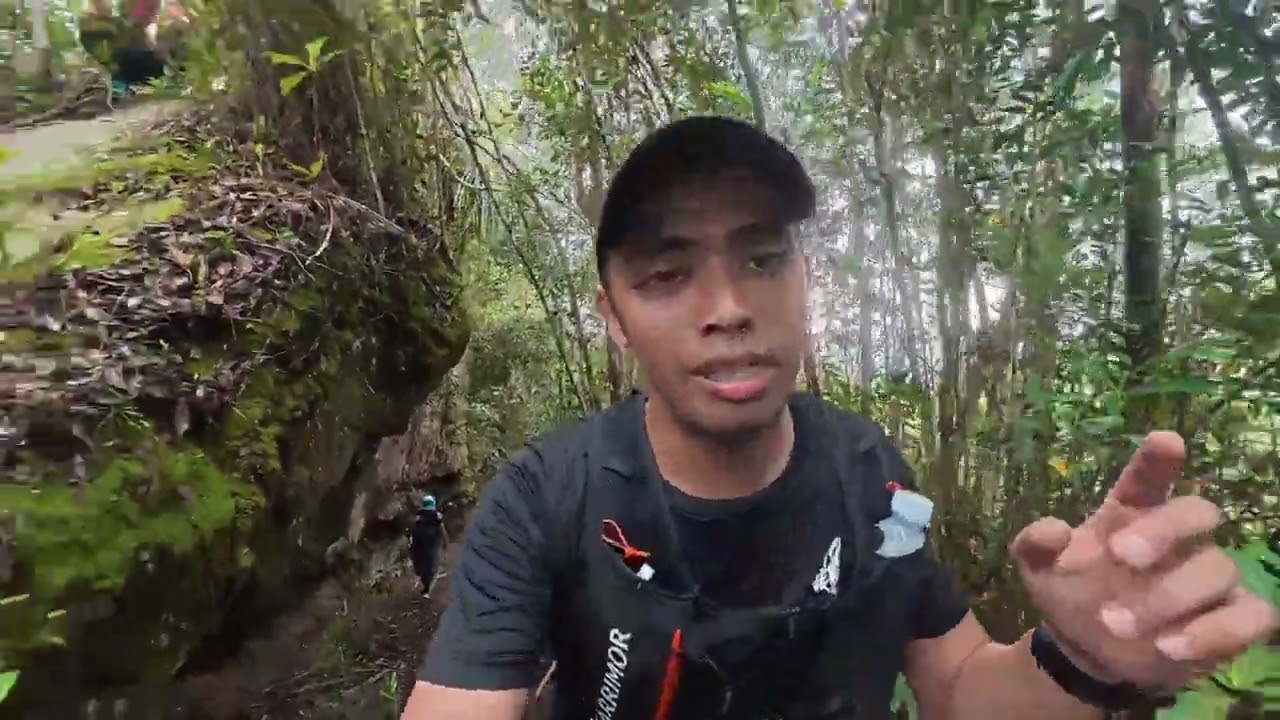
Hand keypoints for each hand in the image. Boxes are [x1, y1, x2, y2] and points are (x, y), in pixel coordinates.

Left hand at [1010, 431, 1278, 690]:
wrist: (1090, 650)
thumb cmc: (1071, 591)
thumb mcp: (1038, 570)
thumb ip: (1035, 545)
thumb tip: (1052, 531)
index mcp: (1131, 511)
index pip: (1150, 478)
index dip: (1159, 459)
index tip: (1166, 442)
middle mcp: (1178, 537)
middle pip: (1198, 511)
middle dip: (1165, 529)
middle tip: (1121, 554)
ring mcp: (1210, 576)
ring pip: (1217, 569)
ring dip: (1167, 598)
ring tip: (1113, 623)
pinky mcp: (1232, 618)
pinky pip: (1251, 616)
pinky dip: (1215, 632)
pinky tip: (1170, 646)